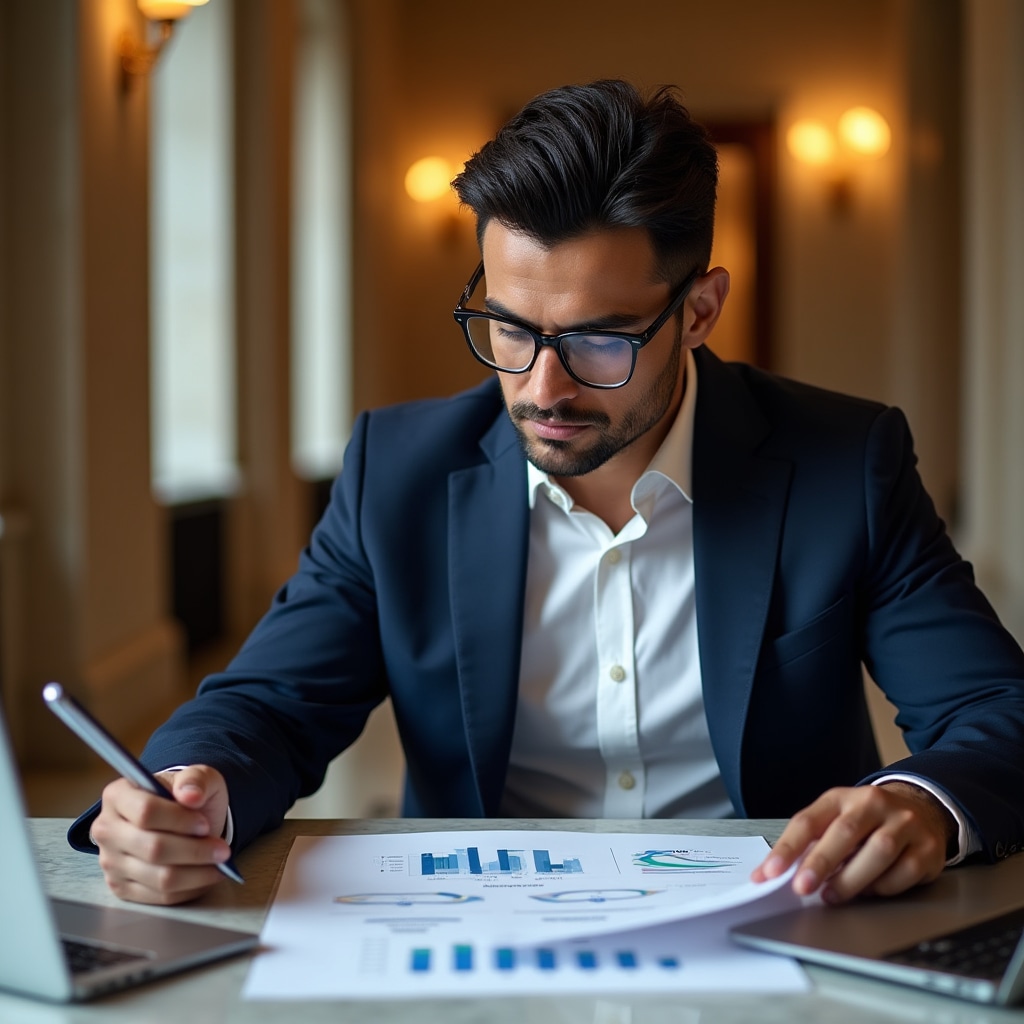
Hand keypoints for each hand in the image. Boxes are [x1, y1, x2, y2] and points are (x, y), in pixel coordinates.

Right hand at [89, 765, 232, 904]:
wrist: (182, 819)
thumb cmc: (187, 796)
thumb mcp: (199, 777)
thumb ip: (196, 779)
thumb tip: (191, 795)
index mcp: (118, 795)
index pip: (146, 812)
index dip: (179, 820)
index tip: (205, 824)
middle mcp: (106, 829)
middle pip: (153, 848)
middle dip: (195, 851)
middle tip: (223, 850)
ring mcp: (110, 862)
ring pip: (158, 877)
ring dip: (196, 873)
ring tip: (219, 863)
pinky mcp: (121, 888)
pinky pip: (159, 896)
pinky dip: (189, 889)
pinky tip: (206, 877)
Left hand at [751, 783, 955, 903]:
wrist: (921, 809)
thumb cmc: (866, 821)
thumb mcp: (835, 820)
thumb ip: (810, 844)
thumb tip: (775, 875)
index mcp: (840, 797)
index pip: (808, 821)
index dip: (787, 848)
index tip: (769, 873)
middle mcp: (872, 804)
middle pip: (844, 832)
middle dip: (820, 862)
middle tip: (802, 888)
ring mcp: (903, 823)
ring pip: (878, 851)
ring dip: (852, 879)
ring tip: (832, 896)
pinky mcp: (927, 847)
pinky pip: (905, 871)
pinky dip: (884, 886)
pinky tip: (870, 891)